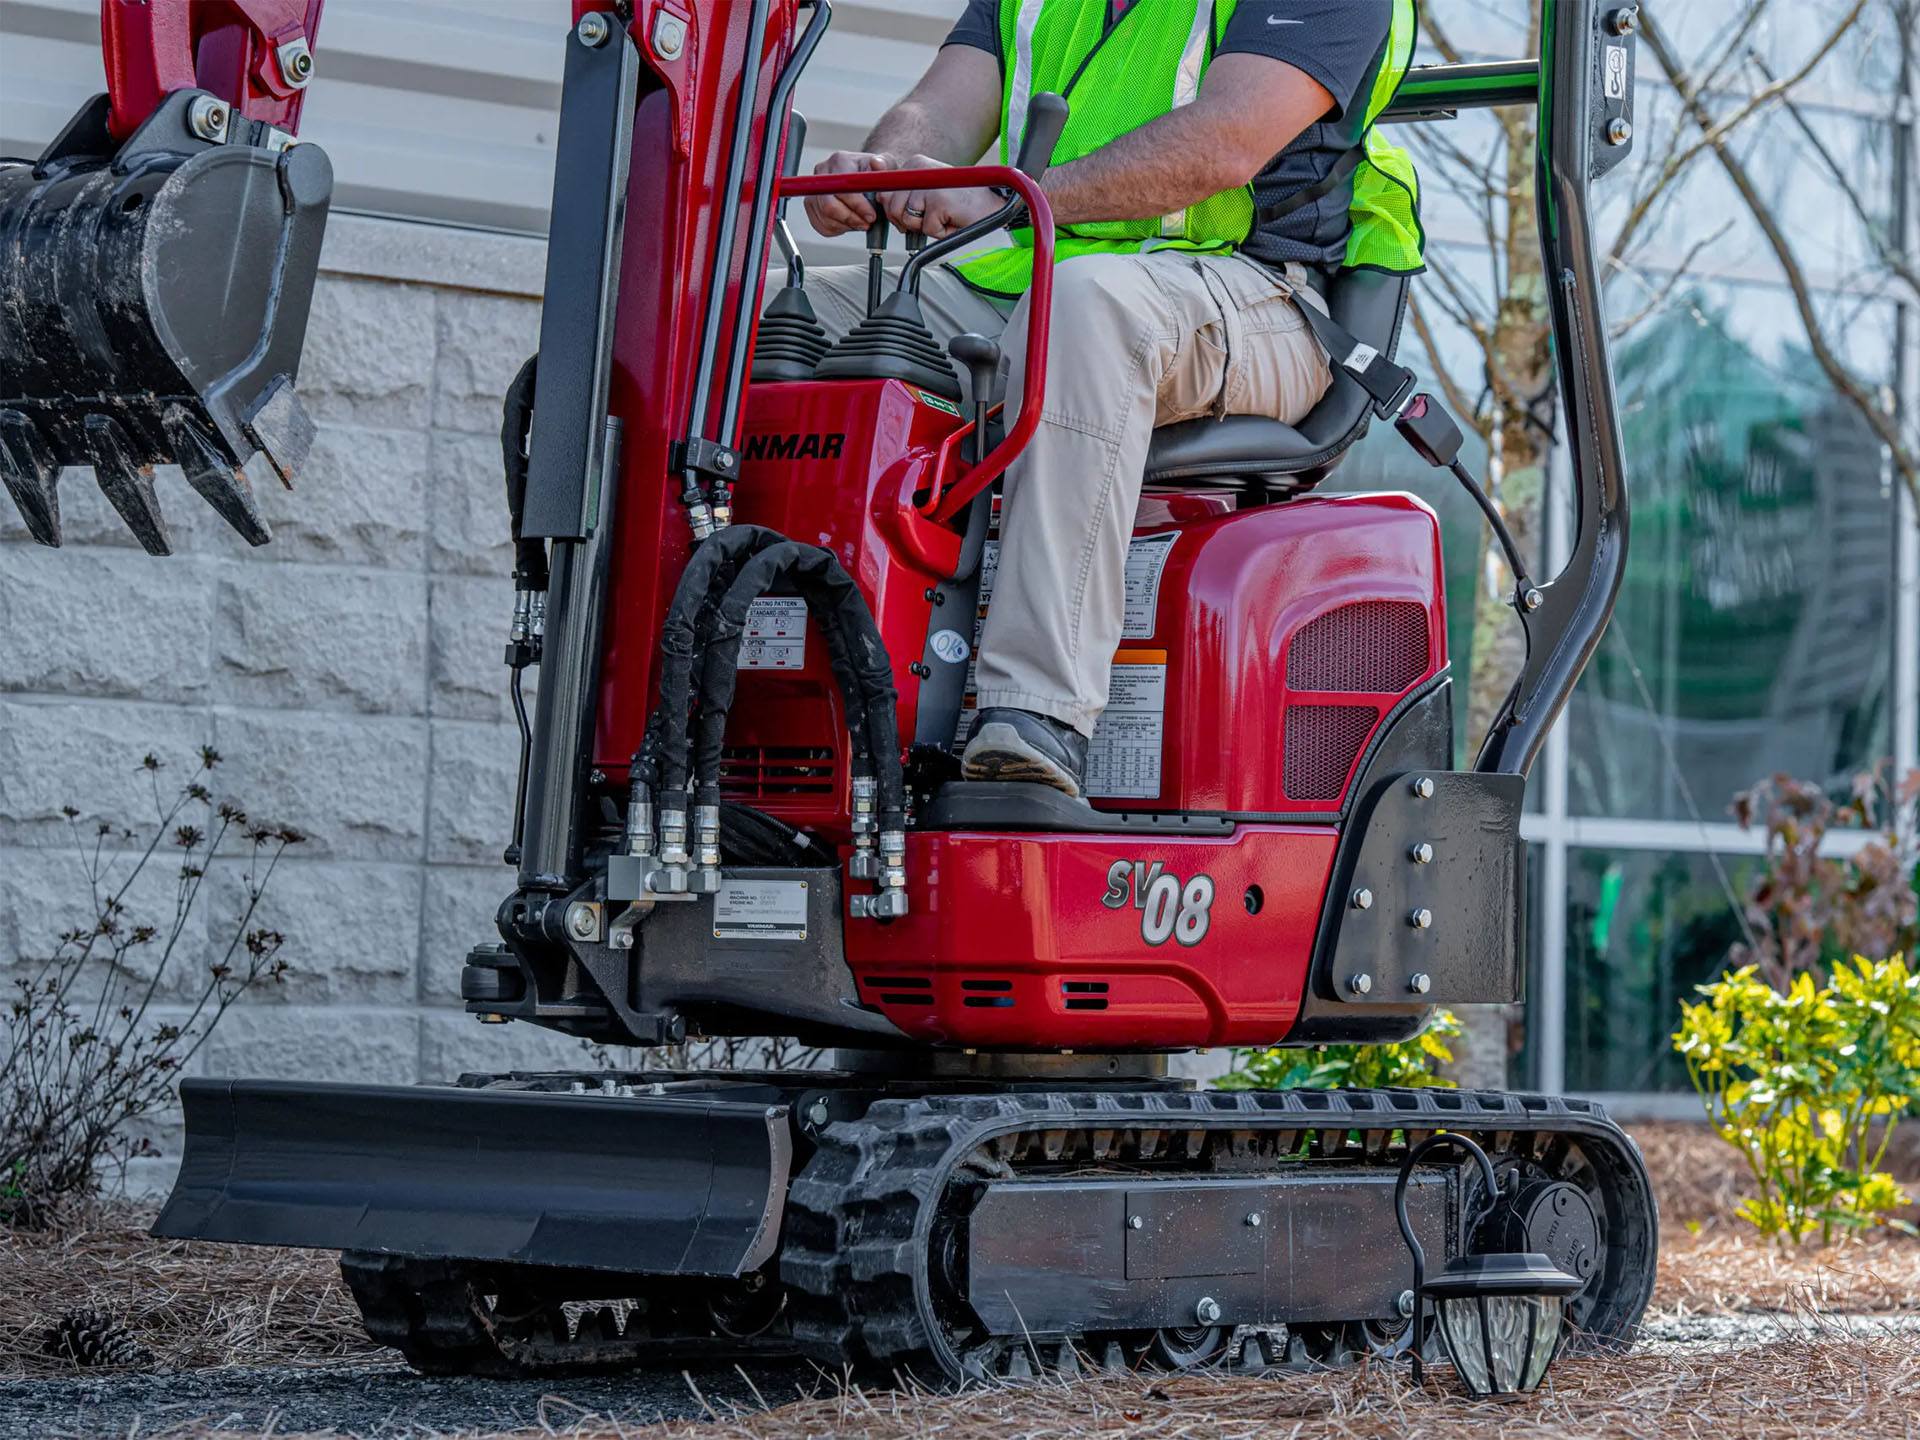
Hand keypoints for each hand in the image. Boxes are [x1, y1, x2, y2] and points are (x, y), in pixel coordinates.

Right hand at [804, 151, 890, 236]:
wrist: (865, 178)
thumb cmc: (876, 173)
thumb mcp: (887, 165)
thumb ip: (885, 164)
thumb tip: (877, 163)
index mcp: (839, 160)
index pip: (842, 188)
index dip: (857, 206)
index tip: (871, 217)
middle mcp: (822, 173)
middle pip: (829, 206)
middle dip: (851, 219)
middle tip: (867, 224)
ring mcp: (814, 189)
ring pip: (825, 218)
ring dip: (846, 225)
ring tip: (861, 222)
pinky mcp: (811, 205)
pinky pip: (821, 225)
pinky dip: (838, 229)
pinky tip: (850, 222)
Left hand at [880, 154, 1003, 238]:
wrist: (992, 208)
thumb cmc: (958, 206)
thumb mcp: (925, 197)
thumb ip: (899, 196)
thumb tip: (879, 198)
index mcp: (914, 164)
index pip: (885, 192)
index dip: (896, 210)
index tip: (918, 210)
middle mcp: (918, 167)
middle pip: (892, 208)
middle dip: (909, 220)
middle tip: (933, 215)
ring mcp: (928, 183)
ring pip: (907, 219)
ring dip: (925, 226)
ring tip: (943, 215)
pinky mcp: (938, 200)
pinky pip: (926, 229)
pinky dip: (940, 232)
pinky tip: (953, 219)